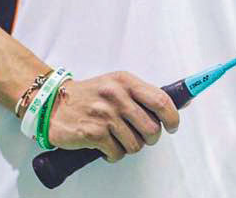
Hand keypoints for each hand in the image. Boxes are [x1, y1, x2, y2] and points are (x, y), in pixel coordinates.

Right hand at [46, 72, 178, 161]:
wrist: (54, 104)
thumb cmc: (91, 95)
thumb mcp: (117, 84)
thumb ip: (143, 94)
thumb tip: (181, 102)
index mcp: (126, 81)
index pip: (160, 100)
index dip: (172, 117)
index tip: (172, 126)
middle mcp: (117, 95)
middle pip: (152, 128)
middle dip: (149, 138)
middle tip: (140, 135)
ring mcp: (105, 114)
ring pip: (136, 144)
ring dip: (129, 146)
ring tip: (118, 138)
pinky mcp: (93, 133)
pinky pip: (117, 154)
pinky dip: (113, 154)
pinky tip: (105, 145)